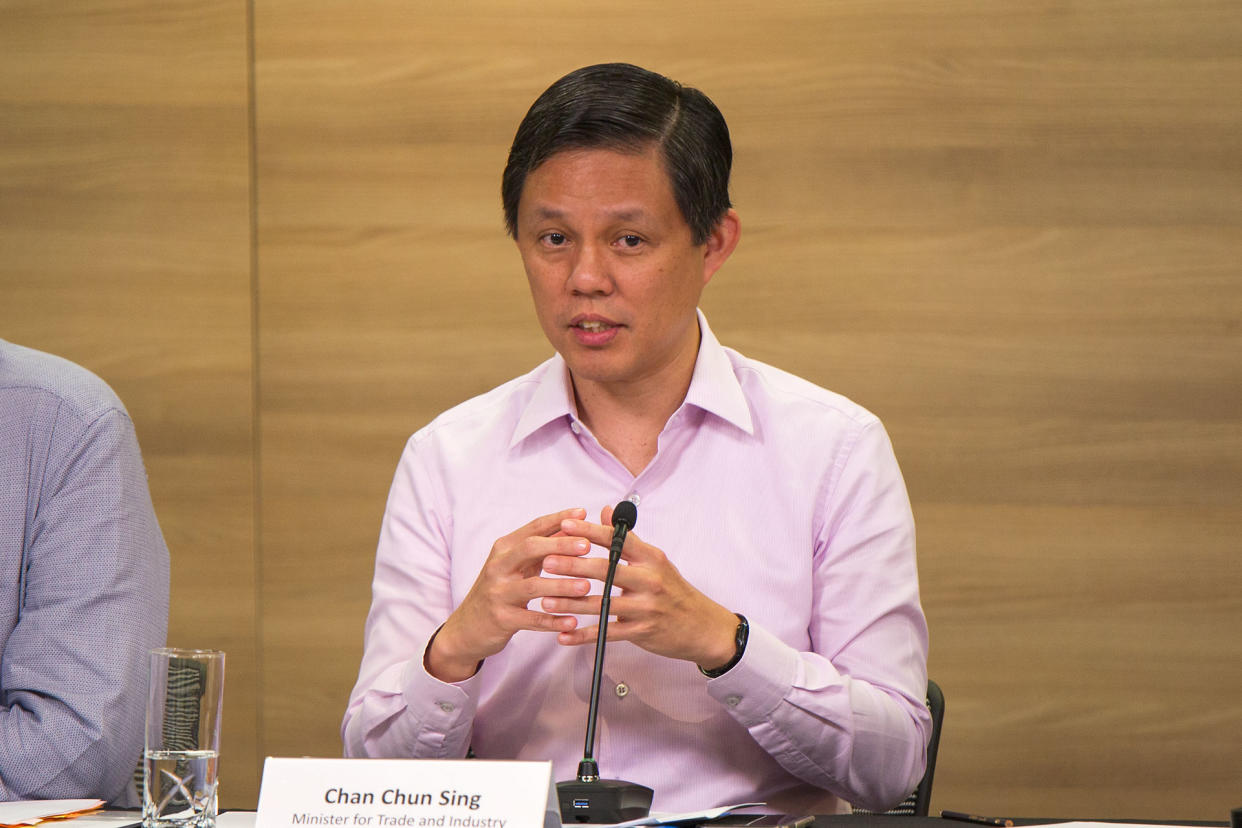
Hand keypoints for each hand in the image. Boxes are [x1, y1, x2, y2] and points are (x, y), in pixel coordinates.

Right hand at [426, 507, 593, 681]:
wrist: (467, 627)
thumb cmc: (499, 590)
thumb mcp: (516, 565)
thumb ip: (541, 547)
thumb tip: (570, 527)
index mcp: (504, 549)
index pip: (534, 528)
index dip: (559, 519)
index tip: (582, 514)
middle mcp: (498, 567)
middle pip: (531, 549)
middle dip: (561, 545)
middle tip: (587, 546)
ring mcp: (498, 593)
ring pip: (533, 586)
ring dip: (562, 585)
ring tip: (586, 586)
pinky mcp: (502, 619)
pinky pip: (532, 620)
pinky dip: (553, 620)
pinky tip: (572, 621)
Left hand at [540, 505, 739, 669]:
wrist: (703, 627)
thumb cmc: (675, 591)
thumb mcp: (655, 561)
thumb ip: (627, 539)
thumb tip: (605, 511)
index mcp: (652, 558)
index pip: (617, 539)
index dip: (589, 531)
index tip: (565, 524)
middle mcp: (650, 580)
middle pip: (605, 569)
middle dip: (573, 565)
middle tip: (546, 561)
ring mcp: (646, 608)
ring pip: (601, 604)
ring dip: (571, 603)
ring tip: (546, 600)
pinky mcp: (642, 632)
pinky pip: (607, 633)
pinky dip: (583, 635)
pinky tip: (563, 634)